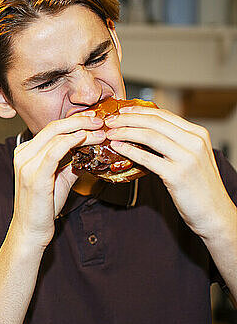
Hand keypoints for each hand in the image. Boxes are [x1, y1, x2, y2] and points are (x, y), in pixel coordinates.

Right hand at [8, 113, 105, 249]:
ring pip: (56, 137)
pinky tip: (85, 139)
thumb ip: (70, 163)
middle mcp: (23, 155)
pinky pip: (54, 151)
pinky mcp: (34, 176)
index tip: (93, 120)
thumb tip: (89, 152)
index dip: (74, 122)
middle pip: (53, 128)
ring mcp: (26, 165)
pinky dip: (71, 141)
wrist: (31, 230)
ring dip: (81, 131)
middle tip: (100, 120)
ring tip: (100, 131)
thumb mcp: (59, 179)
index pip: (52, 129)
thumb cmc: (43, 207)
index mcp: (26, 153)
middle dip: (79, 121)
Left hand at [106, 105, 235, 239]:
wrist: (213, 212)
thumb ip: (175, 142)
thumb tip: (145, 132)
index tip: (122, 111)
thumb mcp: (192, 157)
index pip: (164, 115)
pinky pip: (147, 158)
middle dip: (128, 119)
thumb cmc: (198, 186)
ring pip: (149, 136)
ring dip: (126, 132)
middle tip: (110, 120)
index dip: (140, 111)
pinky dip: (130, 151)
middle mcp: (194, 142)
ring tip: (111, 133)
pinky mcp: (176, 175)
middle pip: (154, 122)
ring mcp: (186, 158)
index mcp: (198, 134)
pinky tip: (118, 148)